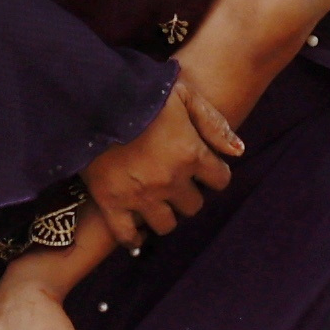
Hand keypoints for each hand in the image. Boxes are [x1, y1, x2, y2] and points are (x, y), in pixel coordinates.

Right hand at [78, 70, 245, 245]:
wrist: (90, 98)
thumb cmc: (140, 91)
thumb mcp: (184, 94)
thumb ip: (213, 122)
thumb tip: (239, 152)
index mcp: (190, 153)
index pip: (220, 180)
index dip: (214, 173)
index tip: (203, 168)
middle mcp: (170, 180)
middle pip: (194, 205)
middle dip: (188, 193)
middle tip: (175, 181)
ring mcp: (140, 195)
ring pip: (167, 224)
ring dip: (165, 213)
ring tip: (156, 200)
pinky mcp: (111, 203)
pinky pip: (128, 236)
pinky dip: (133, 238)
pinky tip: (136, 231)